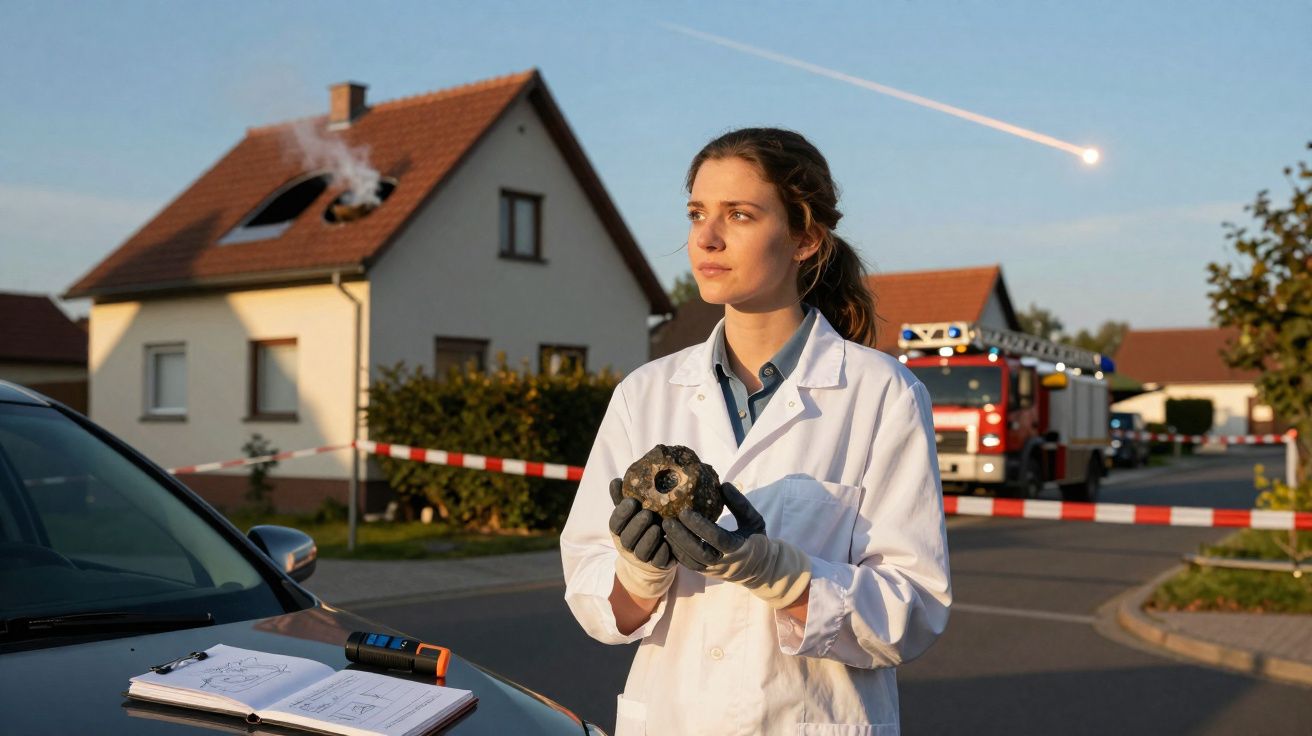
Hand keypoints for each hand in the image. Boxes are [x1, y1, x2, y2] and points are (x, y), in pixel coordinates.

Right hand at [607, 478, 675, 599]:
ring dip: (648, 540)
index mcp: (620, 530)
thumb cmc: (642, 524)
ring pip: (641, 552)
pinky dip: (662, 553)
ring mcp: (642, 558)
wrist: (654, 553)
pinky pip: (658, 562)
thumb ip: (623, 497)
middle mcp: (628, 545)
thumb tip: (616, 480)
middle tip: (647, 514)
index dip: (622, 514)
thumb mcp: (633, 510)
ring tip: (657, 527)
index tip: (631, 501)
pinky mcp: (657, 565)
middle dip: (636, 526)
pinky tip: (667, 543)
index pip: (615, 524)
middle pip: (627, 539)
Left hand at [662, 482, 811, 609]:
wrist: (760, 569)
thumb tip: (724, 485)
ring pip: (691, 562)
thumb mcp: (754, 520)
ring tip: (665, 528)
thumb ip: (740, 504)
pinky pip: (689, 566)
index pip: (717, 538)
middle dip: (682, 537)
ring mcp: (715, 570)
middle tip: (667, 521)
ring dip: (676, 545)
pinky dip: (677, 553)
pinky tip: (668, 539)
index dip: (700, 526)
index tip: (685, 511)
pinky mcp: (707, 573)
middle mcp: (726, 562)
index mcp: (739, 548)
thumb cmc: (756, 539)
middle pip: (700, 553)